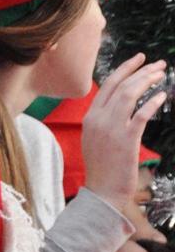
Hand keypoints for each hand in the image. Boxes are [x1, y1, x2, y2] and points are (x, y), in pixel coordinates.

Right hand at [83, 54, 168, 212]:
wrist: (102, 191)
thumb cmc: (103, 168)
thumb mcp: (96, 139)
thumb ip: (105, 120)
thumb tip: (121, 104)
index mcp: (90, 118)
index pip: (107, 86)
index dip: (125, 69)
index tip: (140, 60)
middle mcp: (98, 120)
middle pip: (120, 86)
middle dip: (140, 71)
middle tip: (158, 64)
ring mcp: (111, 129)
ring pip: (129, 94)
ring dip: (147, 81)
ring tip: (162, 74)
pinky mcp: (126, 139)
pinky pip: (141, 114)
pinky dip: (152, 102)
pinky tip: (162, 95)